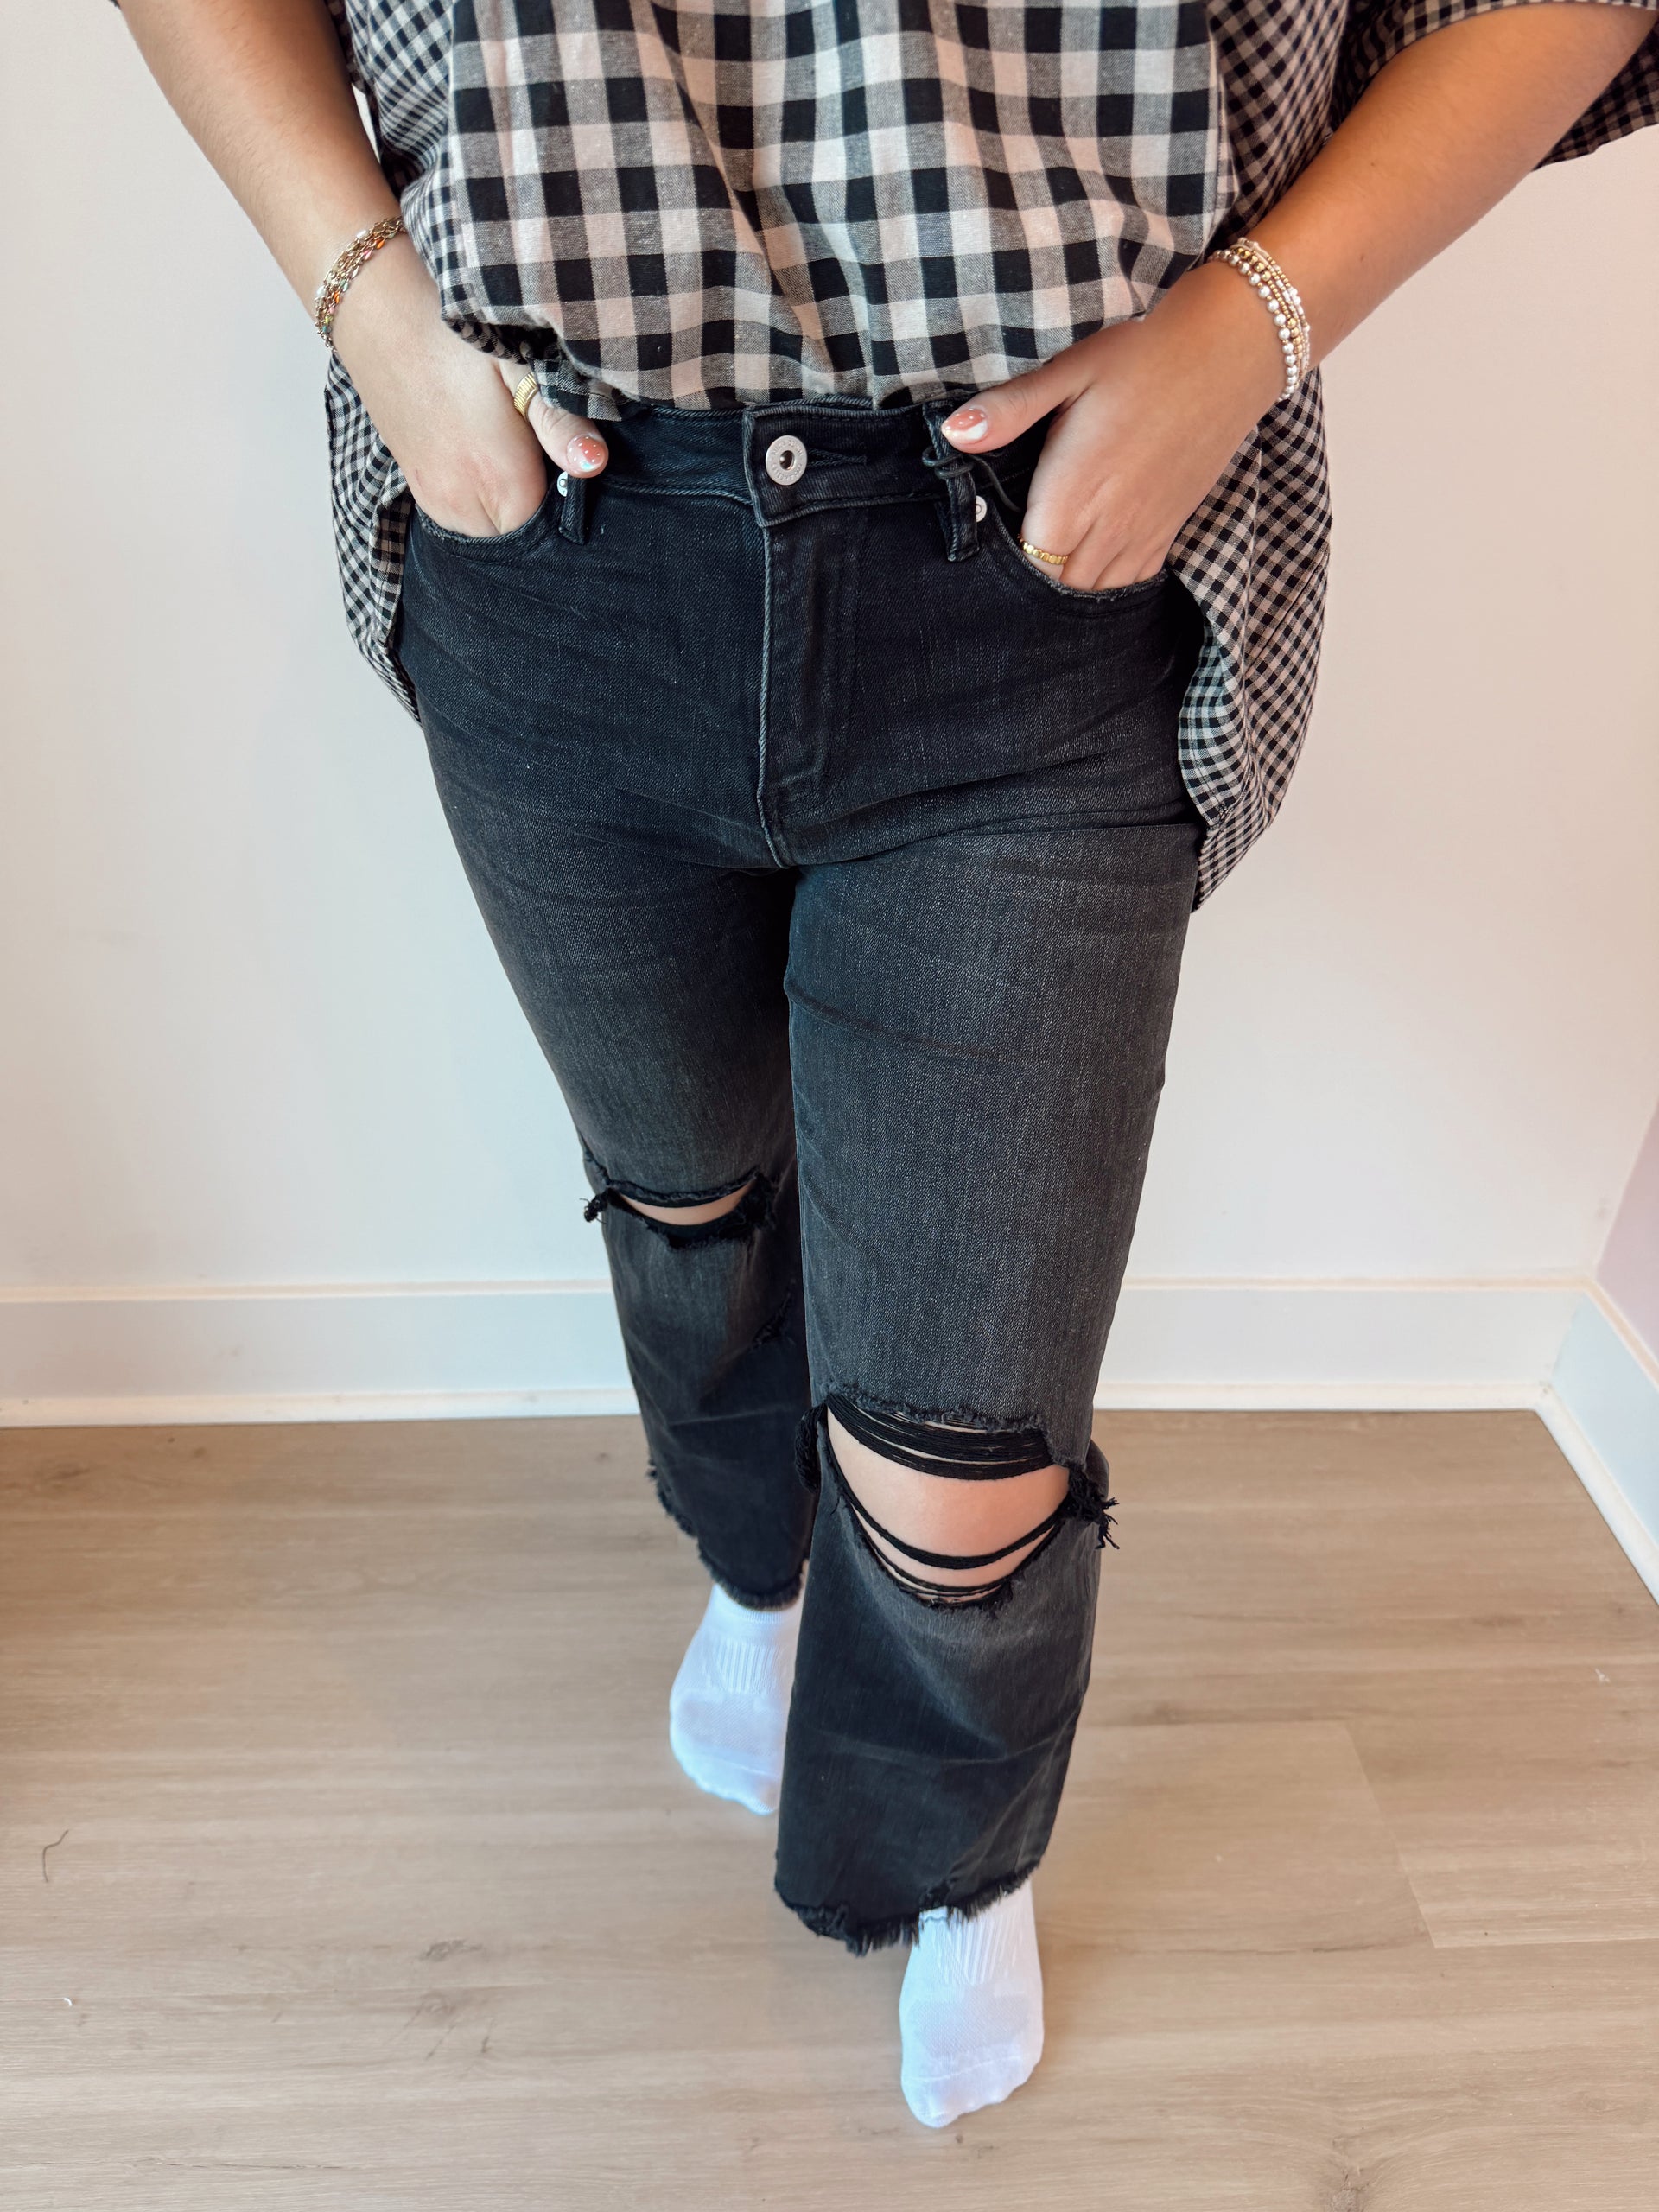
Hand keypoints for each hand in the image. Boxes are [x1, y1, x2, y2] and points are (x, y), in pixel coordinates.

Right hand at [330, 236, 608, 535]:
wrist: (379, 315)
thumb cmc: (454, 336)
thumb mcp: (518, 367)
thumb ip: (560, 422)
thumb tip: (594, 463)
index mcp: (501, 484)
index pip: (555, 530)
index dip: (571, 501)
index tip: (568, 461)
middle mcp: (466, 509)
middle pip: (523, 535)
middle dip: (542, 509)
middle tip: (542, 451)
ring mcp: (437, 505)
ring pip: (494, 531)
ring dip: (510, 506)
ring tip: (512, 451)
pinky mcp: (419, 493)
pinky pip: (466, 520)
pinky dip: (483, 502)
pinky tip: (485, 457)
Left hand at [940, 262, 1286, 589]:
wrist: (1225, 357)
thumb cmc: (1138, 360)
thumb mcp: (1066, 373)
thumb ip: (1009, 411)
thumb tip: (953, 433)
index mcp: (1069, 497)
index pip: (1026, 569)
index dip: (1003, 574)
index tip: (986, 562)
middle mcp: (1105, 530)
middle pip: (1057, 593)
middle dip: (1032, 592)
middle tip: (1008, 578)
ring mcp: (1140, 537)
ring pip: (1094, 596)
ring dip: (1069, 593)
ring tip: (1046, 581)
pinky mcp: (1166, 534)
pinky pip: (1130, 585)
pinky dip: (1106, 588)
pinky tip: (1089, 574)